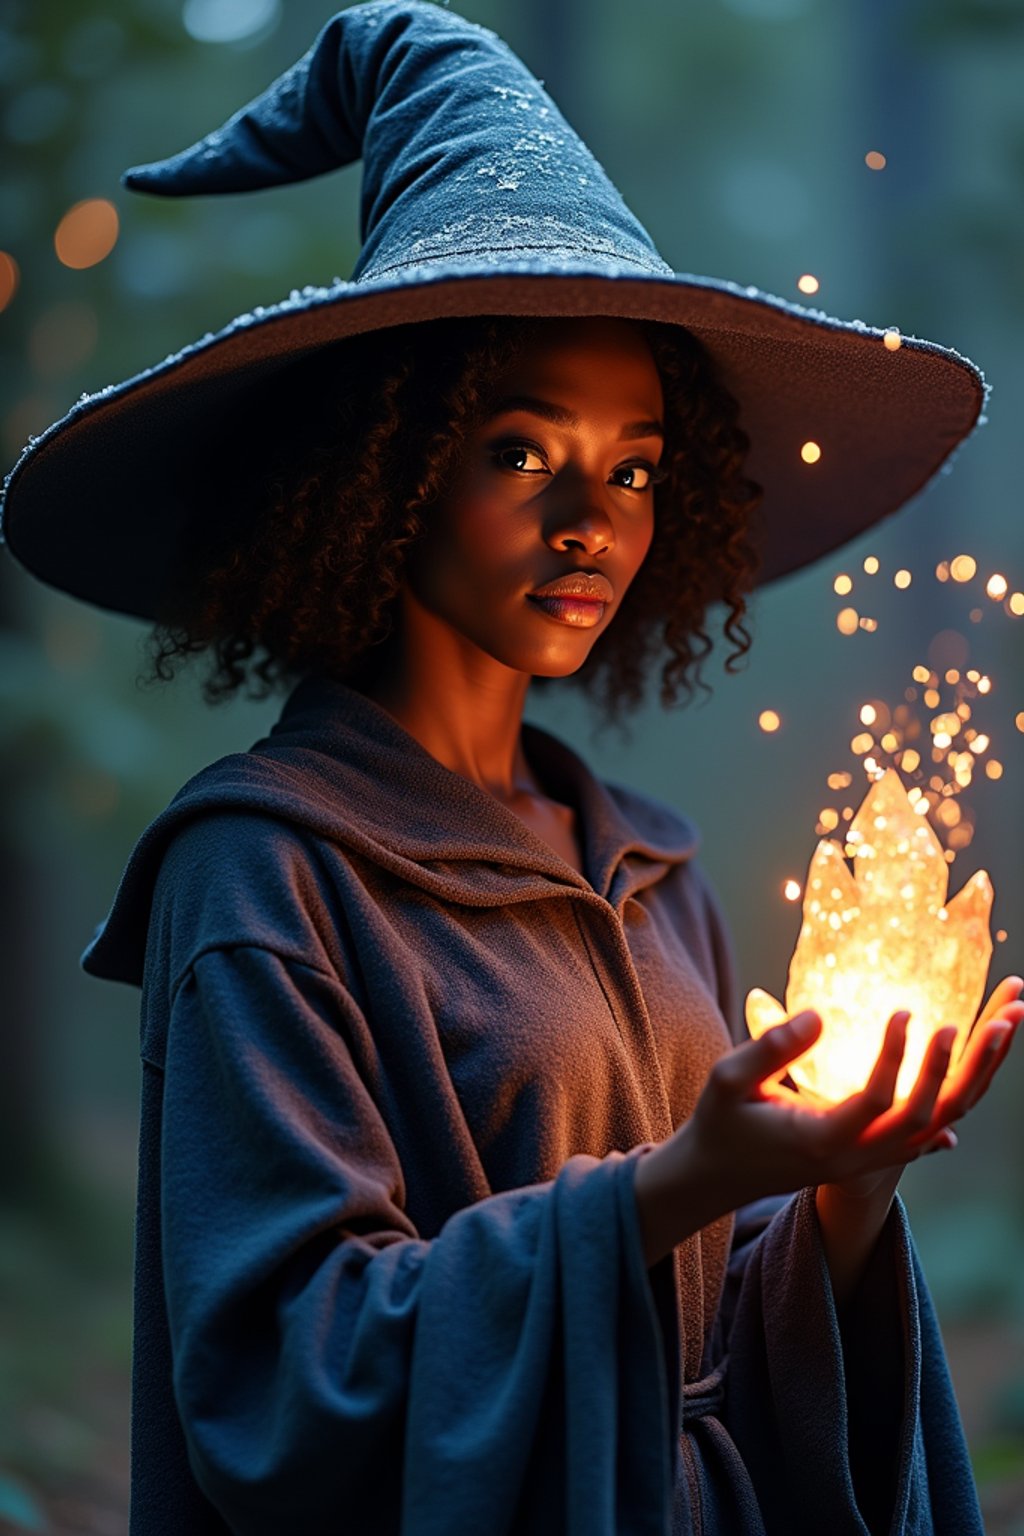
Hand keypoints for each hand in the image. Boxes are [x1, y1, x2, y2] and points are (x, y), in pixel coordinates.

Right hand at [634, 979, 1021, 1267]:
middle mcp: (858, 1156)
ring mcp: (873, 1158)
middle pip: (932, 1115)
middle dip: (971, 1063)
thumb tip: (822, 1014)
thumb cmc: (722, 1122)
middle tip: (1002, 1013)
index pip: (874, 1101)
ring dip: (983, 1070)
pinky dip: (966, 1090)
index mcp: (821, 1142)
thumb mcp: (728, 1080)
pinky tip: (987, 1060)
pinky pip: (936, 1122)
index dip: (895, 1057)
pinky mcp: (878, 1150)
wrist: (720, 1175)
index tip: (905, 1010)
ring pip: (945, 1119)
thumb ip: (771, 1047)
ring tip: (1012, 1018)